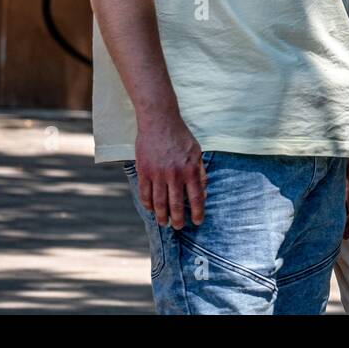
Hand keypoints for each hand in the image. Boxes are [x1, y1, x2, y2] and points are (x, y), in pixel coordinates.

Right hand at [135, 113, 205, 229]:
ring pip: (159, 203)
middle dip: (178, 220)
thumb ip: (200, 172)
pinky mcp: (144, 171)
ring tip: (163, 223)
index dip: (198, 212)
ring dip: (161, 216)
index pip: (196, 197)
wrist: (159, 120)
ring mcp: (158, 173)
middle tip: (178, 227)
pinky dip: (147, 204)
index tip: (197, 222)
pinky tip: (150, 209)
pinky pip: (145, 193)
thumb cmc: (180, 135)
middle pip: (176, 205)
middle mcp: (175, 174)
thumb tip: (205, 191)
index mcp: (191, 169)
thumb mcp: (197, 151)